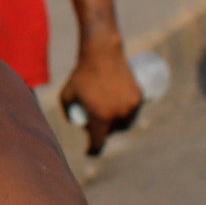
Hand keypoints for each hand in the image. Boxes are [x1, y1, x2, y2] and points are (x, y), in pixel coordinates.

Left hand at [56, 37, 143, 155]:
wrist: (102, 53)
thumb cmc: (81, 74)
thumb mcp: (66, 95)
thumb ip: (68, 112)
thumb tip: (75, 123)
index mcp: (100, 118)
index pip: (98, 143)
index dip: (92, 150)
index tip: (88, 150)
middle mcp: (118, 115)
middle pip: (111, 133)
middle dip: (103, 133)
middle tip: (94, 124)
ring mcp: (130, 106)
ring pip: (124, 124)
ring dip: (116, 126)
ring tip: (107, 119)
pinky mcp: (139, 97)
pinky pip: (132, 113)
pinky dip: (126, 114)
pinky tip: (121, 114)